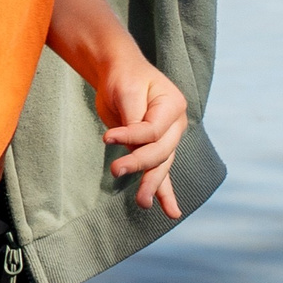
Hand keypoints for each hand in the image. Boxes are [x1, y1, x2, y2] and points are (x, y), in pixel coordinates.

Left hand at [95, 55, 189, 217]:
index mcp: (173, 105)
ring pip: (161, 165)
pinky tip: (171, 212)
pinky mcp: (155, 149)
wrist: (120, 71)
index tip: (107, 138)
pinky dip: (165, 192)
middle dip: (139, 164)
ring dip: (153, 185)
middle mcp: (175, 124)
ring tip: (142, 203)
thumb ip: (133, 119)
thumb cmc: (123, 76)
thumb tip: (133, 145)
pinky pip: (162, 172)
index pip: (153, 131)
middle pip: (160, 151)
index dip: (131, 136)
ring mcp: (168, 138)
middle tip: (115, 170)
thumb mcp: (127, 90)